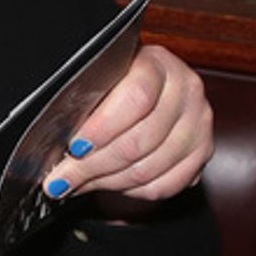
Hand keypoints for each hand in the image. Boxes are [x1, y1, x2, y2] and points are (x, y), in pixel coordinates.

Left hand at [42, 45, 213, 204]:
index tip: (74, 147)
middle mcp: (186, 89)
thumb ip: (81, 103)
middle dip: (93, 166)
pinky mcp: (203, 151)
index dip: (102, 128)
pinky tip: (111, 184)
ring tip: (80, 183)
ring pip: (150, 168)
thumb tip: (53, 143)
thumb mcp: (97, 80)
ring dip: (107, 182)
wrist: (150, 90)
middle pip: (140, 140)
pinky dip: (132, 191)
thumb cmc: (114, 86)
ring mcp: (199, 121)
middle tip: (63, 178)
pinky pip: (166, 185)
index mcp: (157, 63)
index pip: (136, 98)